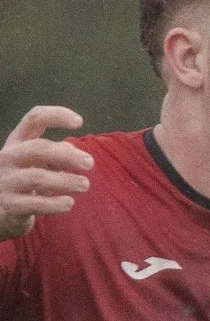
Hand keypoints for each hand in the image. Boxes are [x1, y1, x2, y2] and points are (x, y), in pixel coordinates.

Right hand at [0, 107, 90, 238]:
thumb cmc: (24, 181)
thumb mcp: (38, 164)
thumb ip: (55, 156)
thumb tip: (73, 151)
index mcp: (17, 142)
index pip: (33, 120)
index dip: (56, 115)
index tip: (79, 121)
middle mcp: (7, 158)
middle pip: (36, 149)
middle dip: (66, 155)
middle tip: (89, 163)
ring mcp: (5, 181)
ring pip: (36, 177)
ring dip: (65, 181)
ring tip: (85, 185)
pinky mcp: (9, 205)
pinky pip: (34, 204)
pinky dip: (55, 204)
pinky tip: (69, 203)